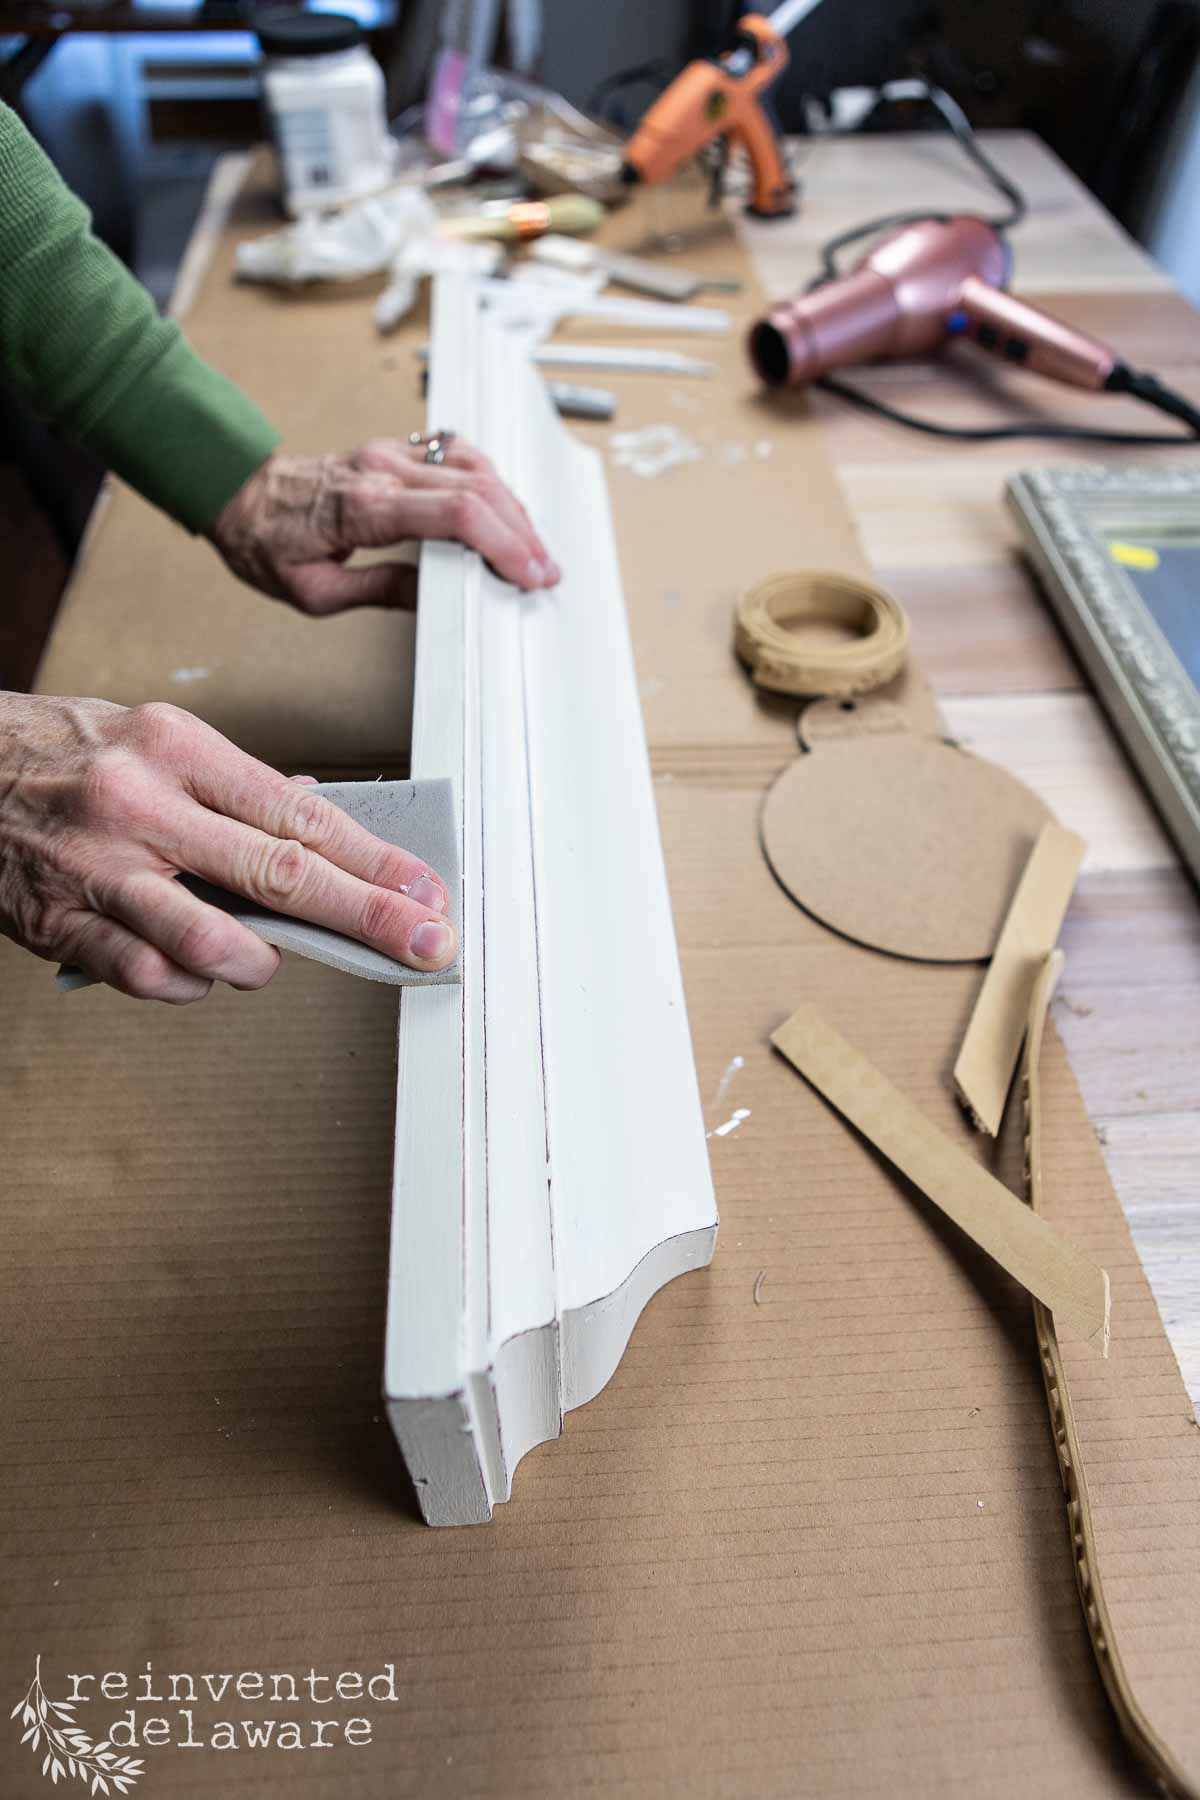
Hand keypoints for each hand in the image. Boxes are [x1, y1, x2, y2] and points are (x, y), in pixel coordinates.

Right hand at [0, 693, 456, 1003]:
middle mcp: (144, 805)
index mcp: (179, 749)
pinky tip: (194, 971)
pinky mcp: (60, 923)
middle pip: (280, 872)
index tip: (426, 889)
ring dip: (261, 961)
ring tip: (270, 961)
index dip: (375, 859)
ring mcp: (100, 868)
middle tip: (425, 942)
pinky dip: (186, 984)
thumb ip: (234, 791)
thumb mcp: (155, 741)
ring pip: (210, 936)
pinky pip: (146, 974)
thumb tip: (320, 829)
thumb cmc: (67, 755)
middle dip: (367, 915)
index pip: (301, 814)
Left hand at [208, 435, 561, 613]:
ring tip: (532, 548)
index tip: (528, 573)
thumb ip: (380, 591)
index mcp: (364, 506)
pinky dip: (490, 481)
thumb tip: (436, 599)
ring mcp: (391, 454)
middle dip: (520, 533)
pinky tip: (505, 508)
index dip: (502, 543)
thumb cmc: (268, 544)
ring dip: (512, 508)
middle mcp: (382, 470)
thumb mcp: (315, 592)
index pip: (456, 515)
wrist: (240, 495)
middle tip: (545, 570)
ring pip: (474, 468)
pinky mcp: (395, 451)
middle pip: (478, 489)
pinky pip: (457, 456)